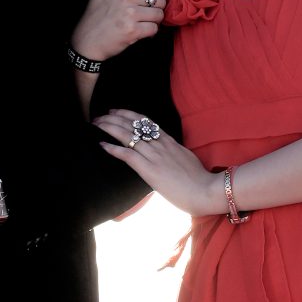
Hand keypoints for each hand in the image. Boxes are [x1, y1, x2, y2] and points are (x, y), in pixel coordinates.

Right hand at [71, 0, 165, 63]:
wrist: (87, 39)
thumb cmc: (96, 13)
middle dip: (156, 7)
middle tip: (146, 13)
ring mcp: (131, 14)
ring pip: (159, 14)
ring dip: (154, 21)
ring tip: (143, 22)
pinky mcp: (133, 31)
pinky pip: (154, 29)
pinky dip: (150, 32)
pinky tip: (141, 32)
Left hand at [94, 112, 221, 218]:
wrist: (205, 190)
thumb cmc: (199, 181)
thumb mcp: (186, 160)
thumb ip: (174, 155)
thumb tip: (168, 157)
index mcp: (169, 142)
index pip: (146, 122)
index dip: (129, 115)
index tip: (117, 111)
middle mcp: (160, 145)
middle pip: (134, 125)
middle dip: (114, 118)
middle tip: (101, 115)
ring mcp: (155, 156)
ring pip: (127, 136)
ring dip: (109, 128)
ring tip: (96, 124)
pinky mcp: (150, 169)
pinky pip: (127, 155)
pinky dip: (113, 148)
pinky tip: (102, 144)